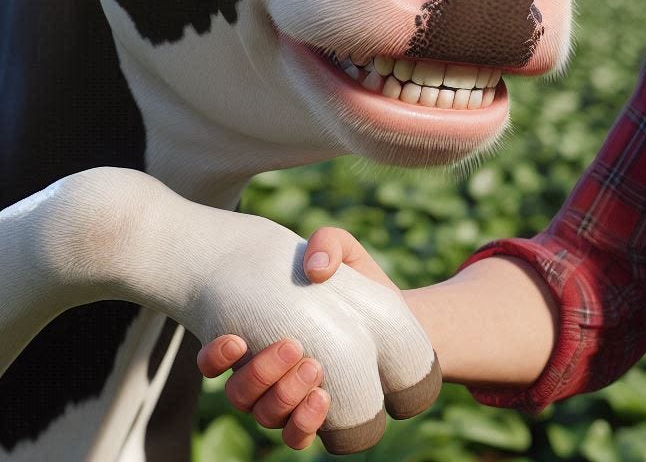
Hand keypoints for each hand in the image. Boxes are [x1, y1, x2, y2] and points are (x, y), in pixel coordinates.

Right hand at [197, 227, 434, 453]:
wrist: (395, 315)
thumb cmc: (354, 281)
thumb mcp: (344, 252)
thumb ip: (328, 243)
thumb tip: (315, 268)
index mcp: (257, 336)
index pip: (214, 361)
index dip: (214, 358)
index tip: (236, 340)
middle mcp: (266, 375)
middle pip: (240, 393)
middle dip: (261, 373)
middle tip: (293, 346)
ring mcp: (289, 399)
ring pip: (266, 415)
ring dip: (285, 396)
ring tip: (315, 367)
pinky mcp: (318, 417)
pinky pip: (297, 437)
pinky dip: (303, 425)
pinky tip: (323, 399)